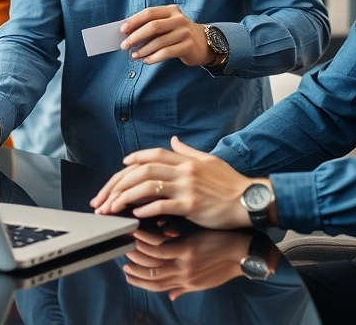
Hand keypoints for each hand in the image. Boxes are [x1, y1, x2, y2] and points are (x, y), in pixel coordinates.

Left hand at [91, 136, 260, 229]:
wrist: (250, 200)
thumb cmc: (230, 184)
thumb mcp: (210, 161)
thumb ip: (188, 151)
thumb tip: (173, 141)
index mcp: (186, 161)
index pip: (153, 155)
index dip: (134, 159)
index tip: (120, 168)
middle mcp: (184, 170)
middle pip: (142, 170)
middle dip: (118, 183)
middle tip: (105, 197)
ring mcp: (187, 187)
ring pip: (147, 187)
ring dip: (125, 197)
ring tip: (112, 208)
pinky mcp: (191, 205)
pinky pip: (162, 205)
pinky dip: (146, 209)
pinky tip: (135, 215)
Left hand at [120, 5, 213, 66]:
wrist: (204, 43)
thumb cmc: (178, 34)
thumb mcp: (167, 25)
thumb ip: (151, 27)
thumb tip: (128, 34)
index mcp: (171, 10)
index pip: (149, 13)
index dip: (134, 21)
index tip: (122, 30)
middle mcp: (179, 19)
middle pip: (153, 26)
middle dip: (136, 36)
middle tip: (124, 46)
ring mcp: (184, 32)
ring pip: (159, 42)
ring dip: (143, 50)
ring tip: (134, 56)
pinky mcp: (188, 46)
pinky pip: (167, 52)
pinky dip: (154, 57)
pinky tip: (146, 61)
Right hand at [122, 227, 256, 299]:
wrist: (245, 253)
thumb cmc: (227, 265)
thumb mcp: (207, 283)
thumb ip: (185, 288)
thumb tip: (172, 296)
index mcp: (186, 283)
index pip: (157, 286)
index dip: (140, 281)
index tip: (128, 274)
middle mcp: (182, 275)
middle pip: (152, 274)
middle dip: (135, 268)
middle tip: (123, 258)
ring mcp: (184, 261)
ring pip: (153, 260)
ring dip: (137, 252)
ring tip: (127, 243)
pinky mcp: (188, 247)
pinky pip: (161, 245)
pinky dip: (147, 240)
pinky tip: (139, 233)